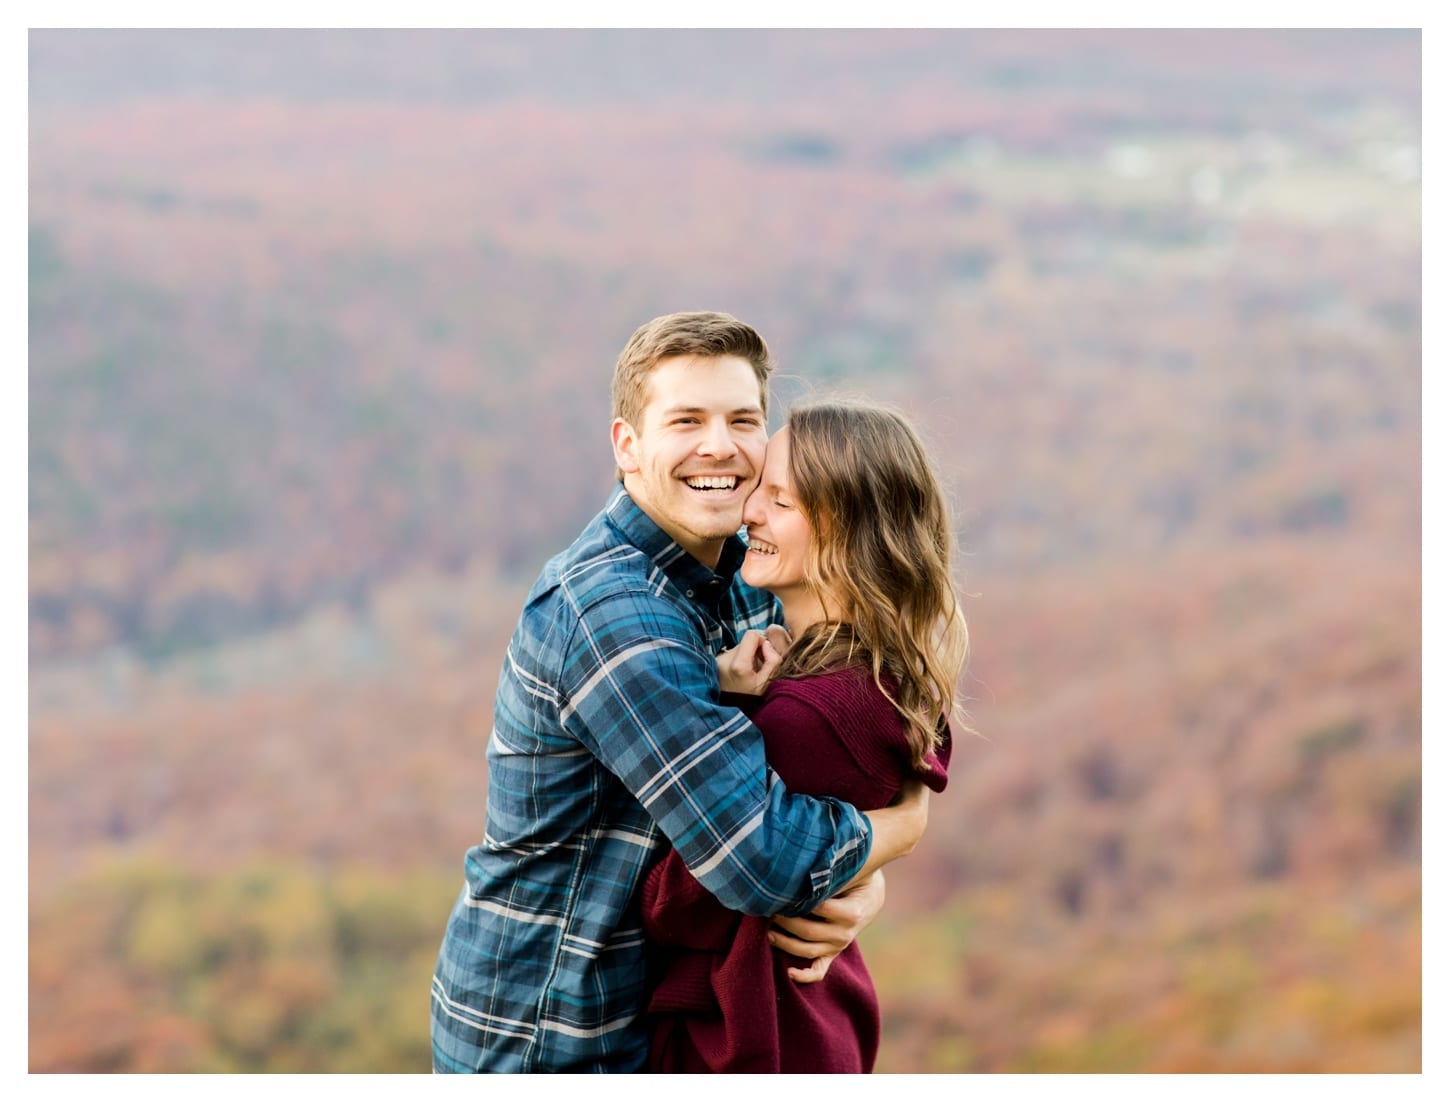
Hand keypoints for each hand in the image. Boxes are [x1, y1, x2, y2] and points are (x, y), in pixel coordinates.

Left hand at [716, 625, 791, 694]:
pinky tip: (741, 674)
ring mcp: (718, 661)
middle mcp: (725, 660)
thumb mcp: (768, 683)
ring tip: (749, 673)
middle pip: (745, 642)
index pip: (752, 635)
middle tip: (759, 666)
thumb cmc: (752, 700)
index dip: (763, 641)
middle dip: (755, 650)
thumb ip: (773, 661)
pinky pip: (732, 655)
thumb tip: (767, 644)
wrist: (730, 714)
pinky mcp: (715, 664)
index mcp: (739, 665)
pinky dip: (739, 661)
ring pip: (739, 648)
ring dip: (747, 656)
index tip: (766, 655)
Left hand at [769, 869, 885, 983]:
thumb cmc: (855, 880)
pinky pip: (819, 970)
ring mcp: (838, 946)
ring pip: (807, 951)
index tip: (781, 892)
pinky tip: (789, 972)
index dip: (797, 901)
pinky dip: (804, 976)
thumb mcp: (849, 875)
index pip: (818, 909)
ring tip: (767, 931)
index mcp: (851, 914)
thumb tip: (801, 874)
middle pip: (807, 931)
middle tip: (768, 908)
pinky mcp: (832, 953)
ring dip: (784, 943)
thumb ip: (830, 878)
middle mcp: (845, 934)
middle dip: (785, 921)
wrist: (870, 898)